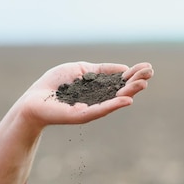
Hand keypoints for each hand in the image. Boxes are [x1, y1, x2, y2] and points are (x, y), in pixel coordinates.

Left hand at [18, 61, 153, 127]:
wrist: (33, 99)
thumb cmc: (54, 84)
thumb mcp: (81, 69)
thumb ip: (102, 70)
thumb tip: (124, 69)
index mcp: (99, 88)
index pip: (121, 80)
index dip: (134, 74)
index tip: (148, 67)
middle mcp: (99, 99)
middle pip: (122, 90)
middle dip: (136, 82)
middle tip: (150, 74)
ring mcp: (92, 108)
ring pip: (115, 100)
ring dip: (130, 92)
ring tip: (143, 85)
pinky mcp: (83, 115)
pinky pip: (101, 110)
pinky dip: (114, 105)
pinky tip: (127, 100)